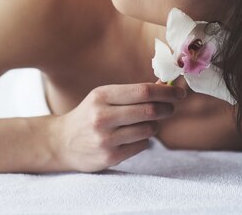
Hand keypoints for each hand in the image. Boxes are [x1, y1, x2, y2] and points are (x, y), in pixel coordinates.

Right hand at [49, 82, 185, 171]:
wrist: (62, 142)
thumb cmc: (89, 115)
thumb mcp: (104, 97)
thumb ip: (133, 93)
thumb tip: (165, 85)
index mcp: (102, 95)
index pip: (143, 91)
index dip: (166, 92)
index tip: (179, 93)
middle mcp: (102, 116)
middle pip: (149, 110)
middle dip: (166, 108)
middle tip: (171, 108)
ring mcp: (106, 138)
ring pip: (148, 130)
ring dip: (155, 125)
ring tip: (148, 123)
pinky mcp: (110, 157)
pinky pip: (142, 146)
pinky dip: (144, 140)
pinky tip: (133, 137)